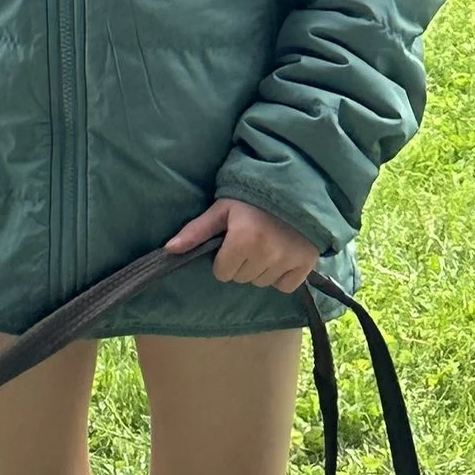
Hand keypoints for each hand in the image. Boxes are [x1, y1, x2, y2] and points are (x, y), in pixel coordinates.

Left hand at [165, 197, 320, 290]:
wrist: (292, 187)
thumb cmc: (251, 198)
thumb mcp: (221, 209)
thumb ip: (196, 231)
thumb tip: (169, 250)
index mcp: (243, 240)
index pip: (222, 273)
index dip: (223, 258)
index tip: (230, 243)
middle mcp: (267, 254)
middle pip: (242, 278)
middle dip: (240, 263)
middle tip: (248, 241)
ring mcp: (288, 260)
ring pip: (262, 283)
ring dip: (259, 269)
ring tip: (264, 246)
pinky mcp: (306, 264)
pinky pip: (285, 286)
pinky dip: (281, 276)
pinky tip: (279, 257)